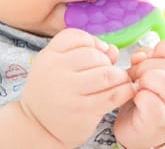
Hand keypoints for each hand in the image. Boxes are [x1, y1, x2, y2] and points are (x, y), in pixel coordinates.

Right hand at [20, 28, 135, 147]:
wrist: (38, 127)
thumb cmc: (55, 89)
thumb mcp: (61, 65)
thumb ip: (88, 51)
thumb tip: (112, 49)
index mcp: (49, 56)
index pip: (77, 37)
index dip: (92, 43)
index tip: (96, 53)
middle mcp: (55, 71)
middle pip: (94, 55)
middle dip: (107, 61)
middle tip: (107, 71)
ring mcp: (68, 92)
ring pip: (107, 73)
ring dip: (119, 75)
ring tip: (119, 80)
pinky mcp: (83, 111)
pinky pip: (113, 95)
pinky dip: (125, 90)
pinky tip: (125, 90)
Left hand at [114, 40, 164, 148]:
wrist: (142, 131)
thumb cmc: (145, 97)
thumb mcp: (148, 70)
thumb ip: (145, 58)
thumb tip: (140, 56)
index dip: (162, 49)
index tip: (149, 57)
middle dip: (144, 65)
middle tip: (135, 76)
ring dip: (144, 79)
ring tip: (136, 87)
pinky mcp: (159, 124)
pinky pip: (151, 102)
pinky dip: (139, 97)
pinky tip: (136, 100)